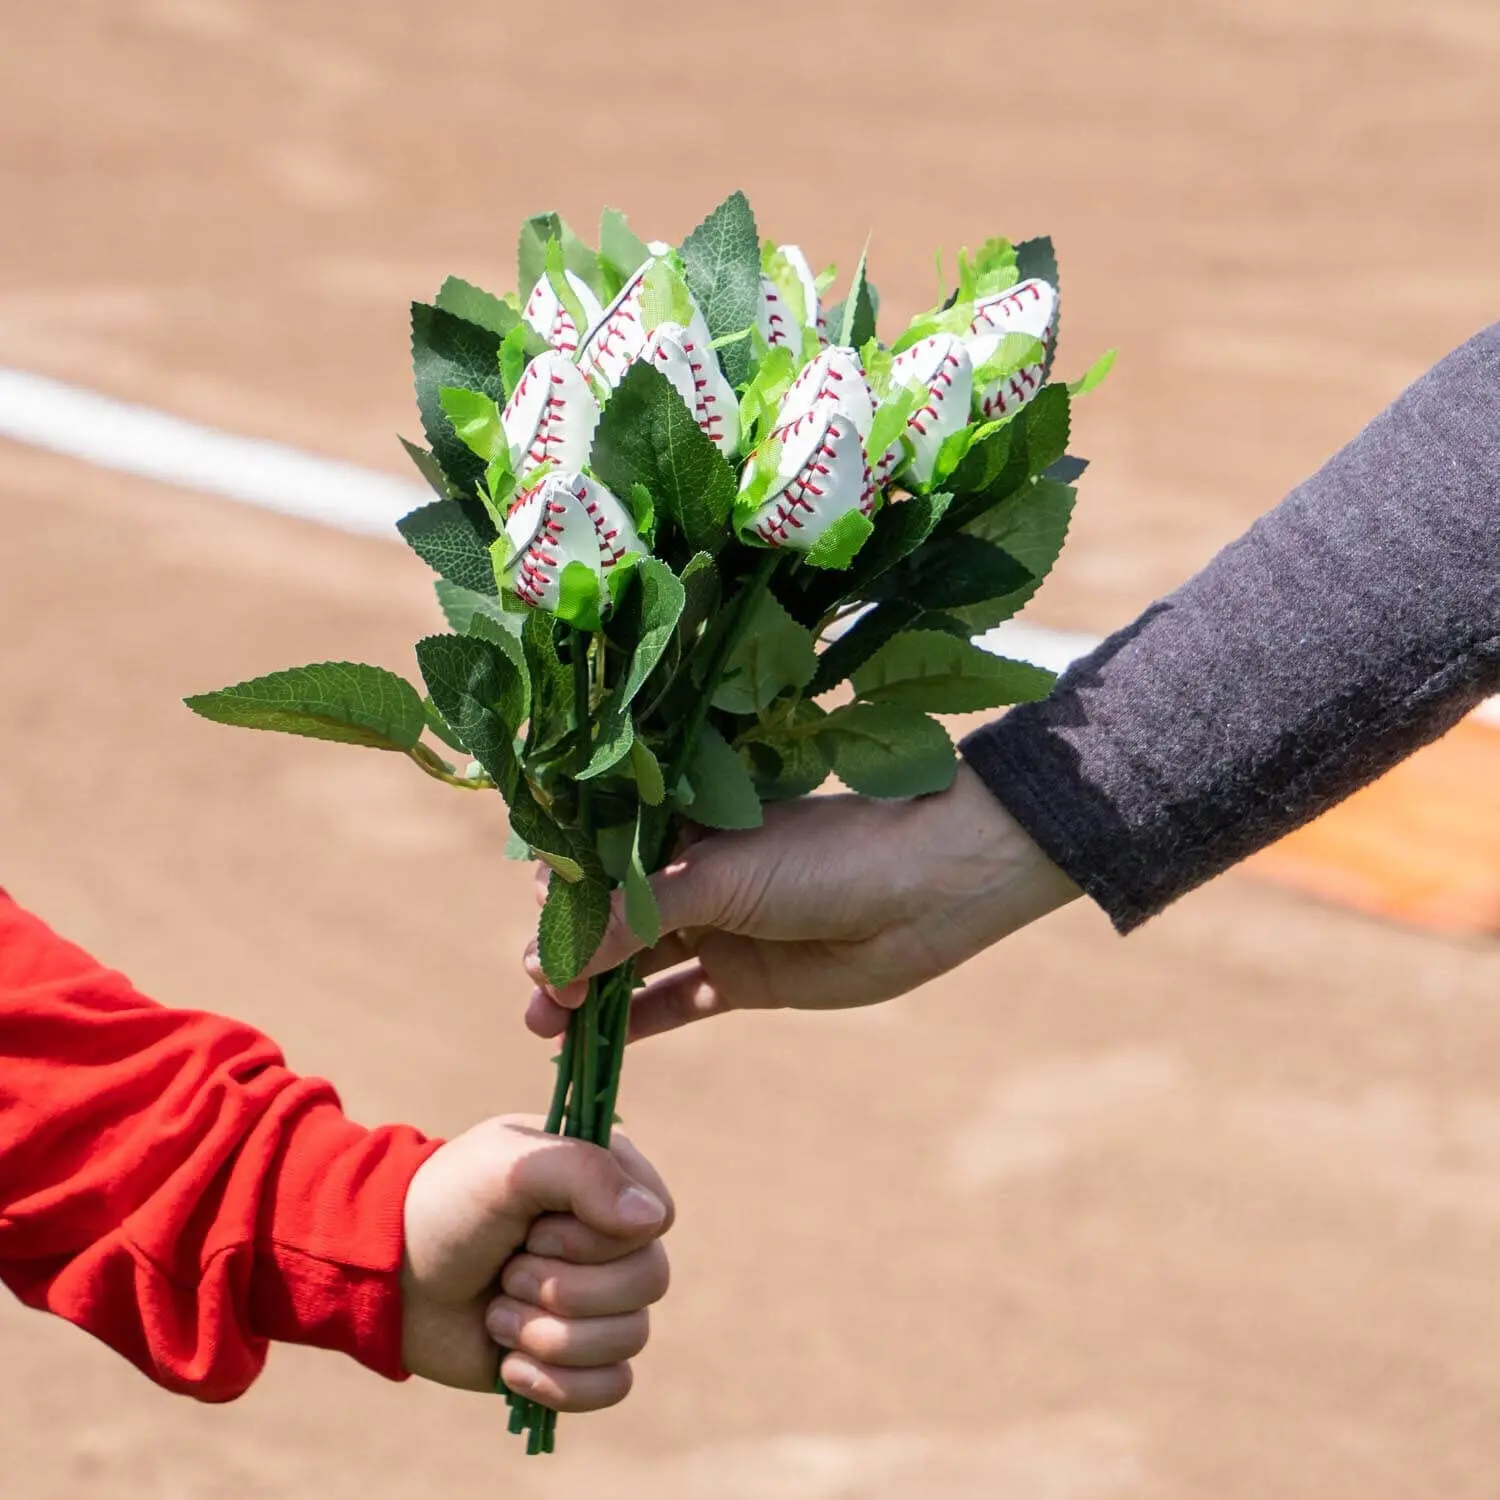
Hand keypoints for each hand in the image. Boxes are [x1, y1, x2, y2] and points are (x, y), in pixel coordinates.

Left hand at [400, 1115, 672, 1410]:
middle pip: (648, 1281)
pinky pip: (610, 1387)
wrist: (387, 1277)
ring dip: (549, 1333)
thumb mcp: (508, 1166)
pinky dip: (557, 1383)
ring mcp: (597, 1300)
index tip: (539, 1226)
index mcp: (605, 1180)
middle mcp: (610, 1239)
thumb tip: (653, 1222)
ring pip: (629, 1337)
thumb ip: (583, 1174)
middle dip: (565, 1287)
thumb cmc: (446, 1204)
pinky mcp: (576, 1356)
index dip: (600, 1235)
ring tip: (497, 1311)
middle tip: (508, 1270)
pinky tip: (509, 1363)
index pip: (656, 1218)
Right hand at [525, 764, 1079, 1040]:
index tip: (534, 933)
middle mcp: (690, 876)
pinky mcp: (744, 978)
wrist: (925, 889)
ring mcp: (716, 928)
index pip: (596, 861)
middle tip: (540, 994)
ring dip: (589, 994)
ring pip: (634, 965)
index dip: (558, 897)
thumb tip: (550, 959)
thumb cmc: (822, 856)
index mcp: (680, 829)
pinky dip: (637, 1022)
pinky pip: (677, 1002)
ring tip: (547, 1028)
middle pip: (608, 919)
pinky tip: (598, 1046)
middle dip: (565, 954)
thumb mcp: (718, 877)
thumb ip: (635, 917)